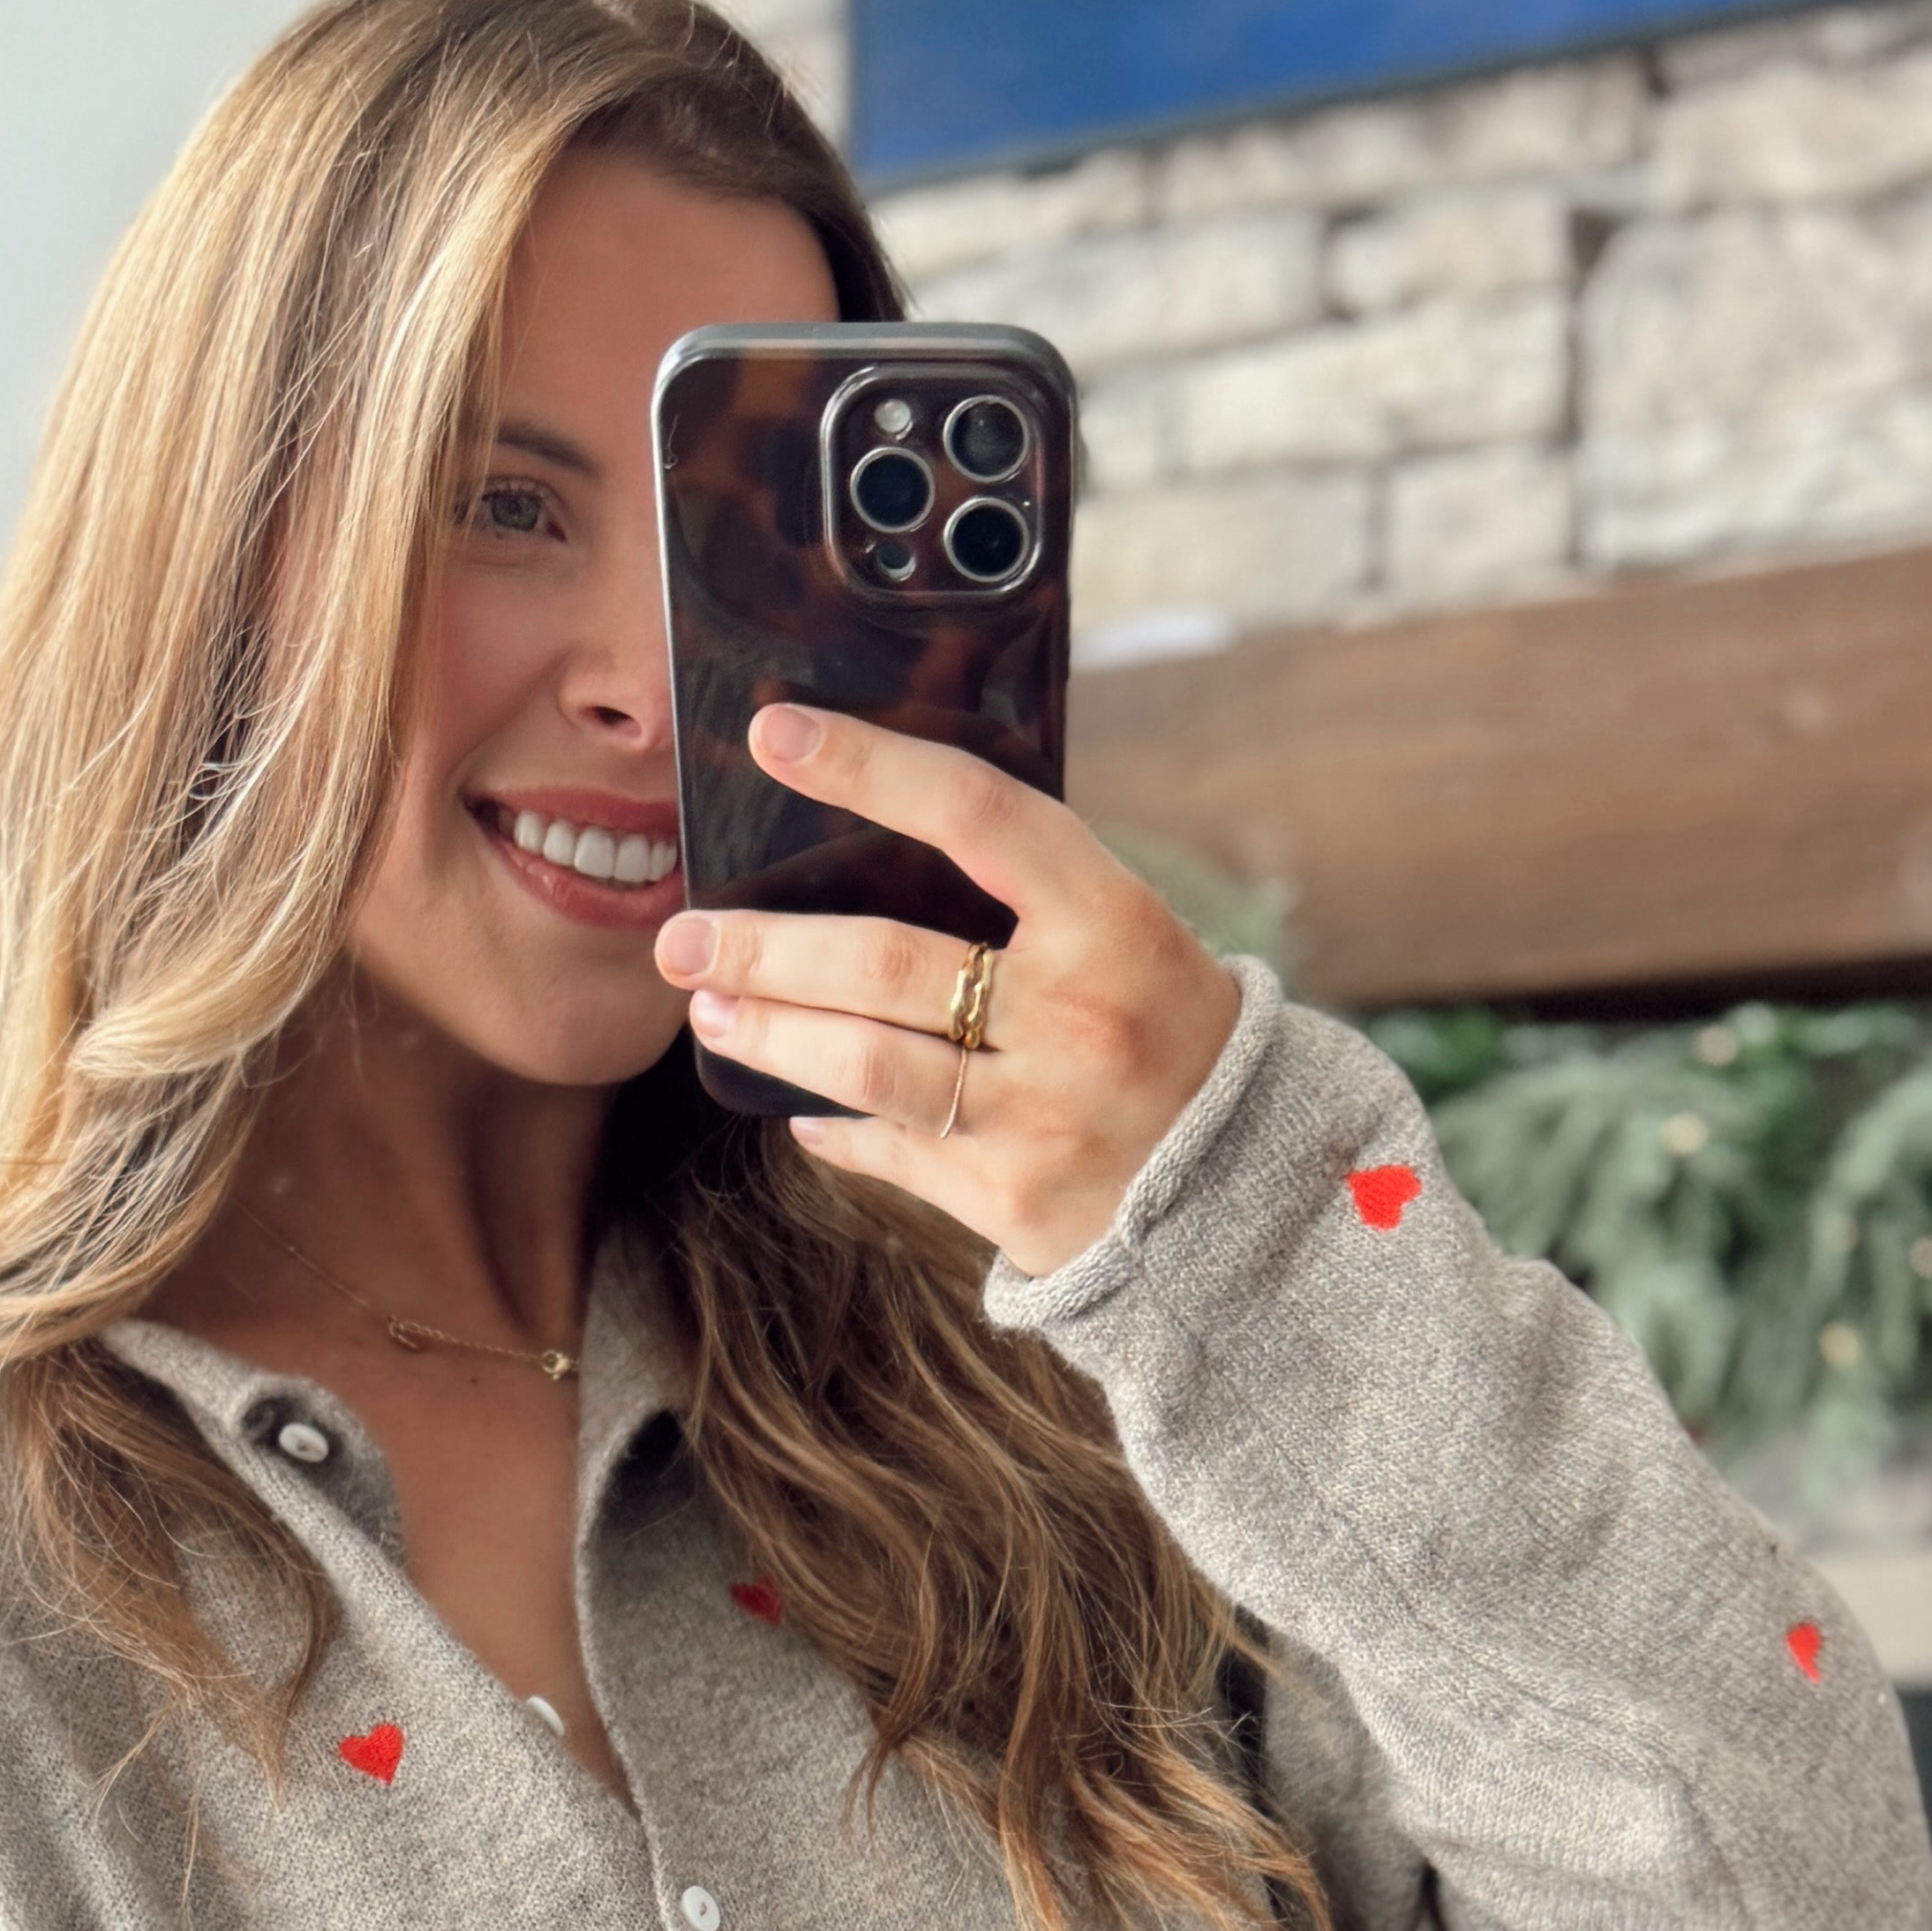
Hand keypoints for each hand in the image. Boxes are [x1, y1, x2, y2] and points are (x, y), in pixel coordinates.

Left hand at [653, 702, 1242, 1279]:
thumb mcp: (1128, 935)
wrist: (1247, 1186)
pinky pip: (894, 1150)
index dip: (867, 766)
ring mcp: (1042, 1113)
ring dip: (772, 1036)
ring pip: (867, 1064)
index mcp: (1113, 919)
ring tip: (712, 1015)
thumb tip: (873, 837)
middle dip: (765, 948)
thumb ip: (1025, 893)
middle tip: (684, 938)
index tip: (774, 732)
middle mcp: (1077, 1014)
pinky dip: (834, 1127)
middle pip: (884, 962)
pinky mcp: (1013, 1197)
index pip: (974, 813)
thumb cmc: (1165, 1029)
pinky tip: (792, 1109)